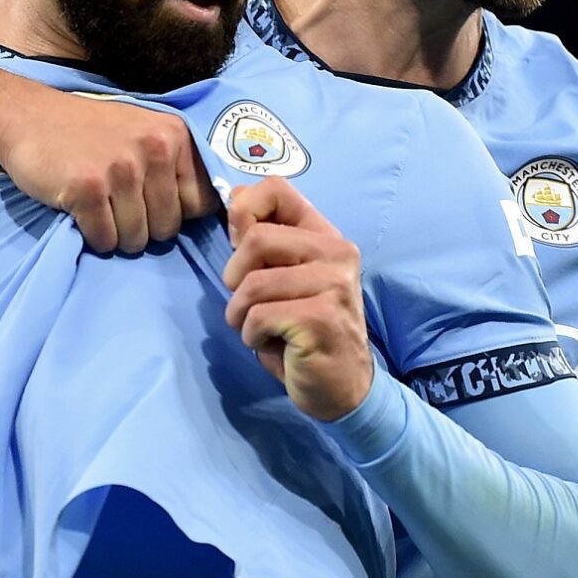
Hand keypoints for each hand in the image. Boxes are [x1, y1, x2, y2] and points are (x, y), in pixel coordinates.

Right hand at [0, 89, 218, 254]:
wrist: (26, 117)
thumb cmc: (89, 132)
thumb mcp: (145, 133)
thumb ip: (177, 165)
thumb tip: (217, 213)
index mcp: (175, 136)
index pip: (202, 204)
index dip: (176, 212)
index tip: (151, 202)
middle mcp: (153, 149)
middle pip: (168, 228)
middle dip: (144, 228)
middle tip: (117, 204)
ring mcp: (120, 169)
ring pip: (137, 239)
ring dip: (117, 234)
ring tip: (100, 206)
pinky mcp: (87, 189)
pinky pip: (106, 240)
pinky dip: (93, 236)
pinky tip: (81, 210)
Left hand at [222, 178, 375, 421]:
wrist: (342, 387)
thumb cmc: (304, 332)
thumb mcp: (282, 280)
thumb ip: (263, 242)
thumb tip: (235, 195)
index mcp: (326, 237)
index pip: (278, 189)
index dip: (244, 210)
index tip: (239, 244)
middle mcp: (337, 254)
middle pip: (257, 239)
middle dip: (235, 277)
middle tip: (248, 304)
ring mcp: (334, 285)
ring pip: (252, 284)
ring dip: (241, 315)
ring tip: (261, 330)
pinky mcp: (322, 318)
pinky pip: (259, 317)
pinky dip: (253, 337)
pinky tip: (274, 345)